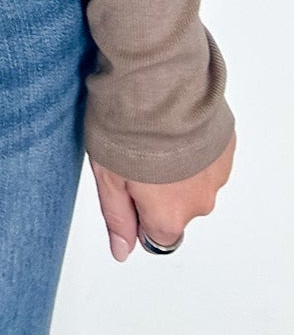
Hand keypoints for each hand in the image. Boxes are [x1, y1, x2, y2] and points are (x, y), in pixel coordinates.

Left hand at [90, 129, 235, 259]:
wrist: (158, 83)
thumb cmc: (128, 129)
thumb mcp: (107, 176)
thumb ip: (118, 218)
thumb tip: (122, 251)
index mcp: (169, 216)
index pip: (157, 237)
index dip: (138, 214)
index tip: (127, 188)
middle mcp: (199, 203)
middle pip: (177, 208)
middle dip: (158, 188)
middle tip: (137, 155)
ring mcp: (216, 175)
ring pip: (193, 181)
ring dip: (178, 167)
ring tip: (156, 137)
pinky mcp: (226, 148)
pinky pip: (208, 158)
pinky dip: (194, 148)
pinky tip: (176, 127)